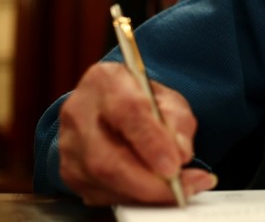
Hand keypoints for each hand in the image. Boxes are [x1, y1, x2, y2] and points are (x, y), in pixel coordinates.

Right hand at [58, 62, 217, 204]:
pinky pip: (100, 194)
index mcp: (106, 81)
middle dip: (148, 182)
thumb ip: (178, 123)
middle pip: (106, 158)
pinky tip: (154, 192)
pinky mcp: (68, 172)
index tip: (175, 166)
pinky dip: (133, 198)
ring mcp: (69, 145)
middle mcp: (78, 112)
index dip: (152, 143)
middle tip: (182, 188)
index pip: (127, 112)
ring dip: (144, 193)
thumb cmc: (143, 100)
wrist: (112, 106)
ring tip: (178, 191)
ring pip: (102, 181)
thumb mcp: (169, 100)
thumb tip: (180, 155)